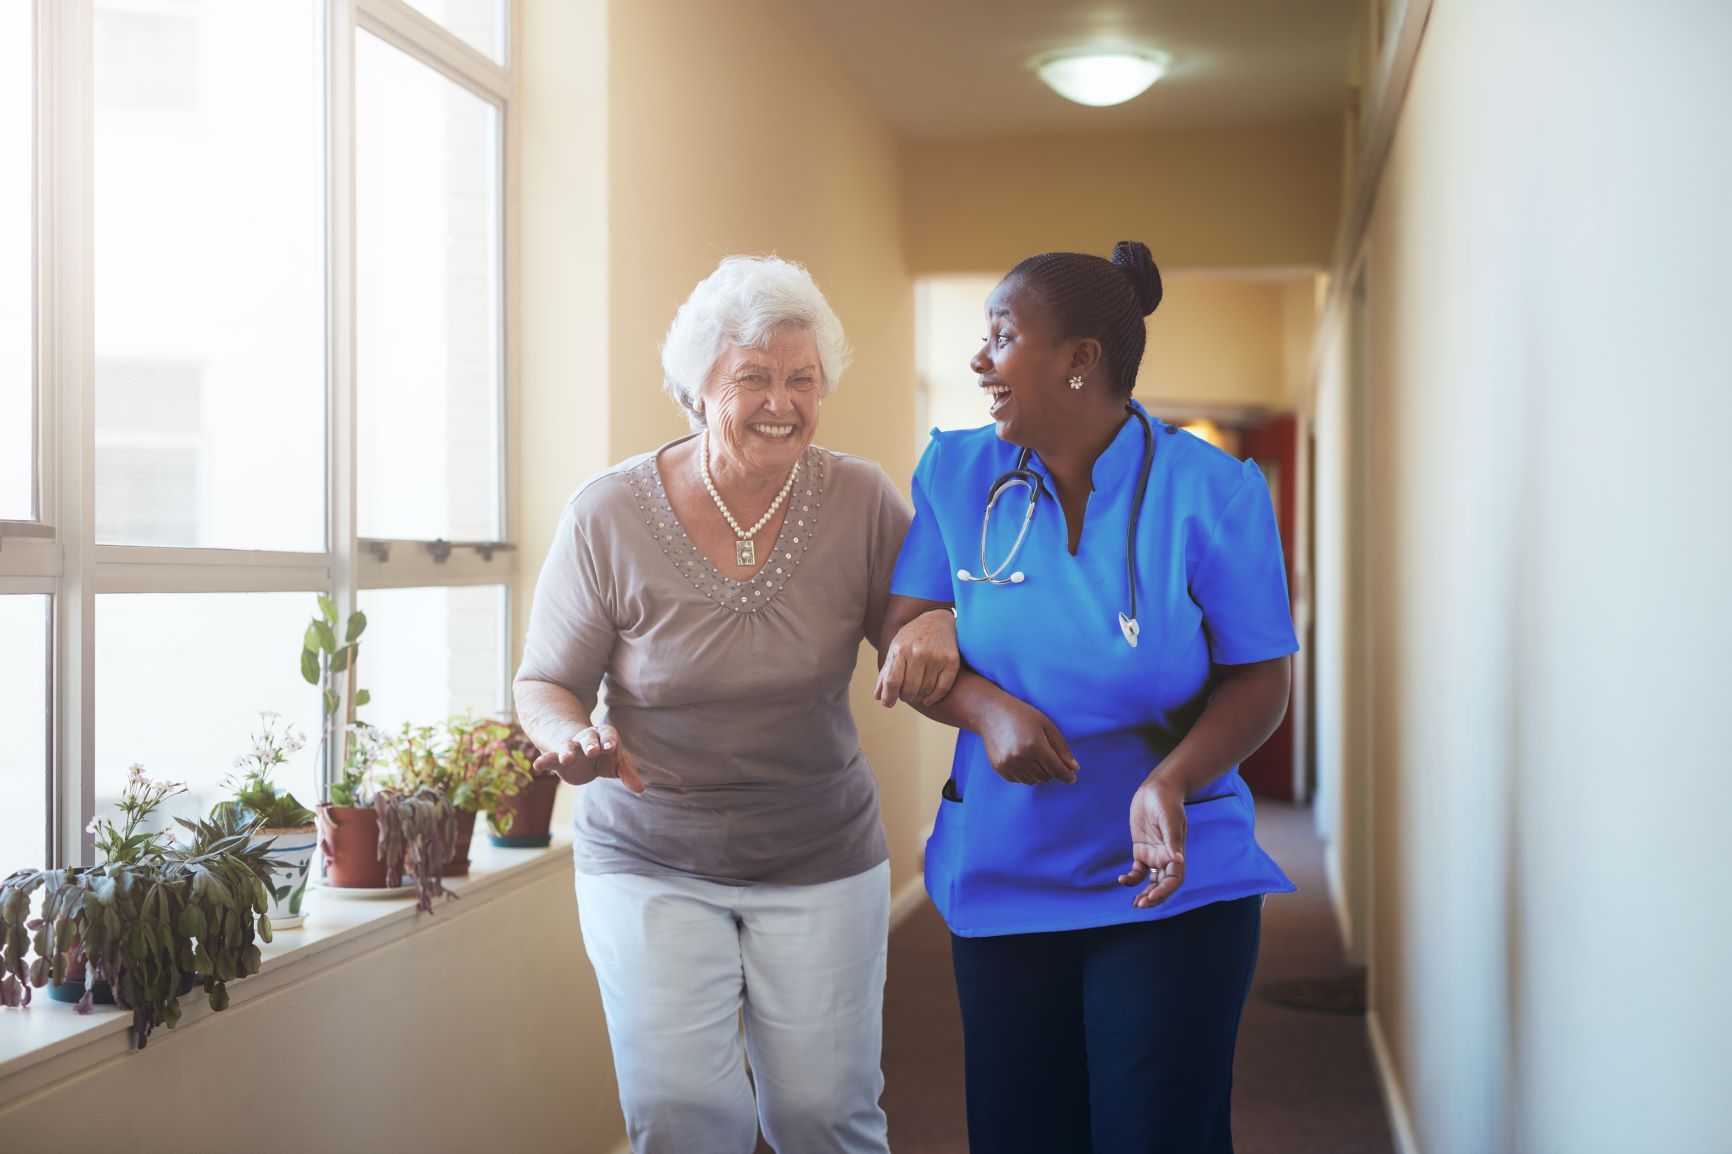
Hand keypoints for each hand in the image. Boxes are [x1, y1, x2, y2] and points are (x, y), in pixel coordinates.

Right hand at [531, 724, 646, 793]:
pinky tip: (537, 766)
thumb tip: (641, 789)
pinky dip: (544, 761)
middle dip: (590, 743)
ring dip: (567, 751)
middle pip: (588, 738)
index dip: (609, 740)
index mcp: (605, 737)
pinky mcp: (558, 760)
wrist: (582, 754)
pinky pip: (550, 759)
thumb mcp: (618, 764)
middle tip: (593, 751)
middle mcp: (587, 739)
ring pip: (568, 747)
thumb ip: (628, 774)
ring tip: (566, 758)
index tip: (611, 747)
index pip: (608, 735)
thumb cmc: (606, 756)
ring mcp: (571, 748)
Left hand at [874, 608, 960, 708]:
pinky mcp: (951, 661)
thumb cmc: (912, 637)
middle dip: (905, 696)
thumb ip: (886, 673)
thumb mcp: (895, 649)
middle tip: (905, 694)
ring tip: (916, 692)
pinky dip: (934, 698)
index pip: (893, 681)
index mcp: (901, 650)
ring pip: (925, 690)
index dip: (889, 696)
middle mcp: (919, 653)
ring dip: (919, 697)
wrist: (938, 620)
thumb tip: (878, 697)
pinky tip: (927, 699)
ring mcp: (937, 657)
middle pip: (910, 689)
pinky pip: (942, 688)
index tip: (888, 703)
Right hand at [976, 698, 1078, 784]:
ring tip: (1034, 757)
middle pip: (1045, 777)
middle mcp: (1021, 758)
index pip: (1057, 770)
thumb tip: (1074, 769)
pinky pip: (1018, 780)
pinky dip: (1024, 774)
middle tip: (1049, 758)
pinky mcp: (999, 767)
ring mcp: (1008, 764)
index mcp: (1035, 746)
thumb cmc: (1023, 716)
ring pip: (1032, 781)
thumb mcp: (1048, 726)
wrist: (992, 713)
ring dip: (1038, 774)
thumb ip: (1062, 749)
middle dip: (1051, 771)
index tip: (1072, 777)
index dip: (1067, 776)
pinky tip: (1022, 759)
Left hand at [1119, 773, 1185, 907]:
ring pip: (1151, 881)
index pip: (1175, 879)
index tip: (1152, 897)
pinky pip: (1138, 870)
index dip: (1165, 891)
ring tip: (1135, 903)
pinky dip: (1132, 878)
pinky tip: (1122, 880)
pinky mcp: (1141, 849)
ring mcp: (1154, 854)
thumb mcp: (1169, 819)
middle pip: (1163, 884)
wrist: (1157, 789)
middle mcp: (1166, 857)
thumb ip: (1172, 841)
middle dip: (1154, 897)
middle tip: (1140, 905)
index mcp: (1176, 853)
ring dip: (1145, 893)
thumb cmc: (1166, 802)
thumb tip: (1177, 859)